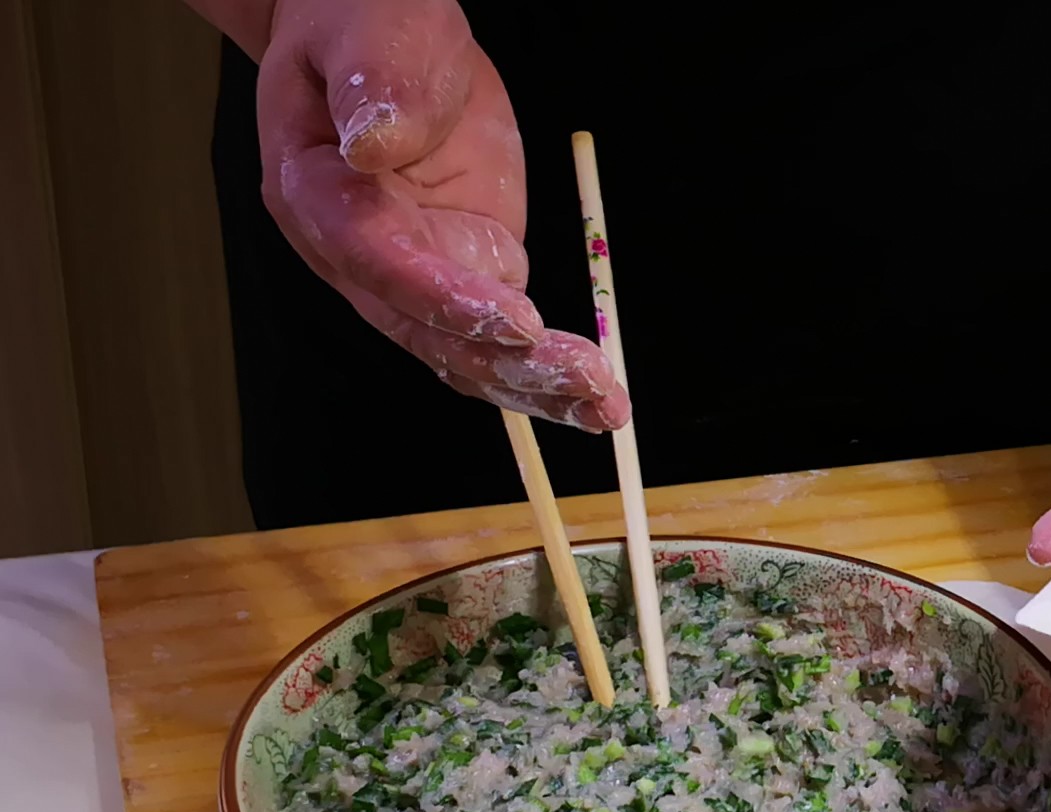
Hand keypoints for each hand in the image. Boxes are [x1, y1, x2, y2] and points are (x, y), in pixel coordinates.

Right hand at [255, 0, 628, 429]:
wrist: (380, 35)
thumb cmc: (368, 21)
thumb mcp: (375, 31)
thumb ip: (378, 85)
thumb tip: (375, 142)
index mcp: (316, 191)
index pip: (375, 258)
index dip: (441, 295)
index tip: (515, 319)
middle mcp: (357, 253)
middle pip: (428, 328)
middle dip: (508, 361)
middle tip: (586, 380)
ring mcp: (412, 272)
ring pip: (466, 351)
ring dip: (535, 385)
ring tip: (606, 407)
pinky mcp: (463, 270)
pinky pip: (497, 340)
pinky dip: (543, 372)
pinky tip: (595, 400)